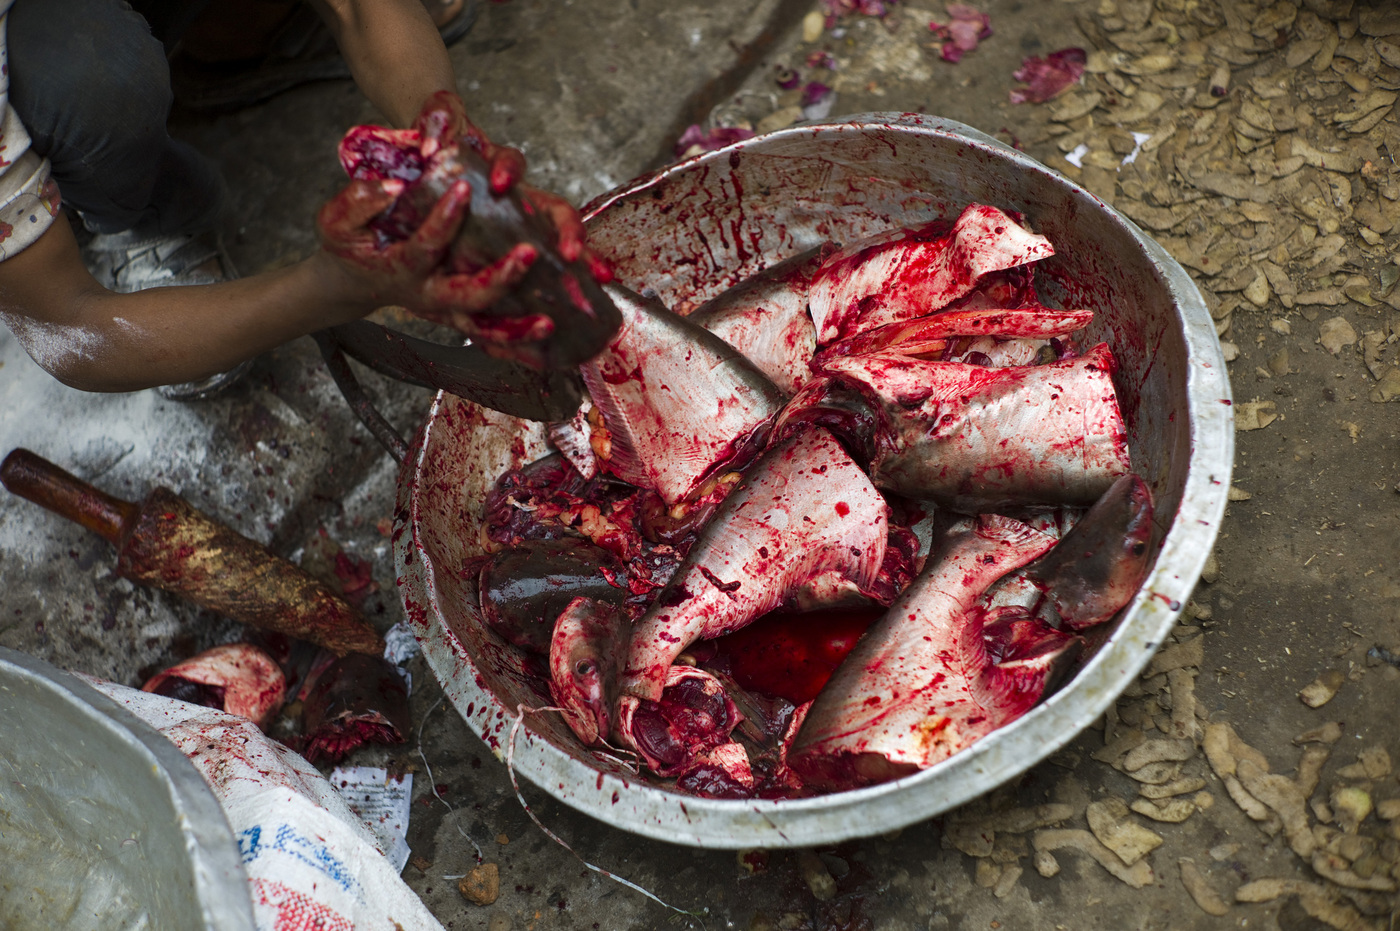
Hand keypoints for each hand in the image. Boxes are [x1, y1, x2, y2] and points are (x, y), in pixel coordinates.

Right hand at [316, 174, 537, 323]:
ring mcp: (447, 309)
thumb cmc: (349, 246)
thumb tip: (393, 188)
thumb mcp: (336, 221)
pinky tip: (546, 340)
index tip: (463, 189)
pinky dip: (517, 342)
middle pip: (466, 295)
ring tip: (549, 323)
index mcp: (401, 269)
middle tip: (528, 253)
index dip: (442, 220)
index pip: (424, 247)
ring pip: (484, 326)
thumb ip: (357, 203)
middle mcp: (428, 295)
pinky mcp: (460, 314)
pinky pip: (490, 335)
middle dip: (499, 279)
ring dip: (517, 328)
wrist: (354, 281)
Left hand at [416, 91, 611, 281]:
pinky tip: (564, 311)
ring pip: (562, 245)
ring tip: (599, 278)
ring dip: (584, 260)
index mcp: (498, 170)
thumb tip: (434, 142)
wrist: (426, 180)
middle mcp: (521, 202)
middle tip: (572, 252)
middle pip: (556, 211)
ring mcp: (524, 231)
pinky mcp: (515, 258)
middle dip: (569, 230)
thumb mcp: (436, 125)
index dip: (509, 170)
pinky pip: (543, 274)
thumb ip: (439, 118)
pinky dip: (557, 289)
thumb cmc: (441, 151)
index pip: (512, 164)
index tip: (498, 183)